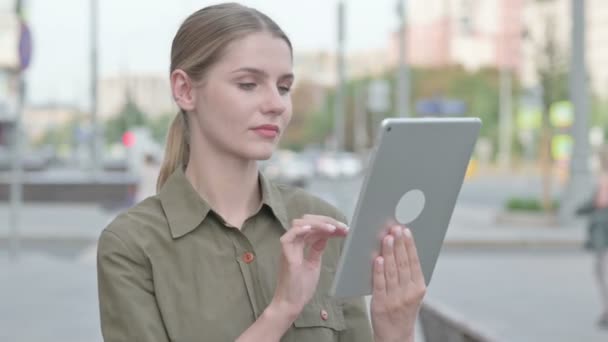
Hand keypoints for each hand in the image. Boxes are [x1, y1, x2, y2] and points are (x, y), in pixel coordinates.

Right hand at [270, 215, 348, 319]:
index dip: (329, 225)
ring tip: (333, 229)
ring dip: (318, 224)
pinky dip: (300, 230)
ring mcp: (288, 248)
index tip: (344, 229)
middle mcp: (293, 243)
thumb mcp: (314, 264)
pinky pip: (289, 237)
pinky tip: (313, 229)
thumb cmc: (301, 287)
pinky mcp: (286, 256)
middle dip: (326, 221)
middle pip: (307, 221)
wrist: (291, 303)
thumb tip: (324, 236)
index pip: (314, 227)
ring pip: (299, 225)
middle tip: (343, 227)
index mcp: (300, 245)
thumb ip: (317, 249)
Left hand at [370, 225, 425, 341]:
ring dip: (389, 252)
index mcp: (419, 288)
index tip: (406, 230)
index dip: (410, 245)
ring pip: (392, 271)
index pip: (414, 262)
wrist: (395, 336)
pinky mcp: (381, 304)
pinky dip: (379, 270)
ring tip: (387, 237)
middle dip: (399, 244)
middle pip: (403, 264)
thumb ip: (408, 274)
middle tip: (395, 227)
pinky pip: (380, 284)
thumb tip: (402, 247)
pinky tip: (378, 259)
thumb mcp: (411, 293)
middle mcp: (409, 293)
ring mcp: (395, 299)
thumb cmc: (402, 309)